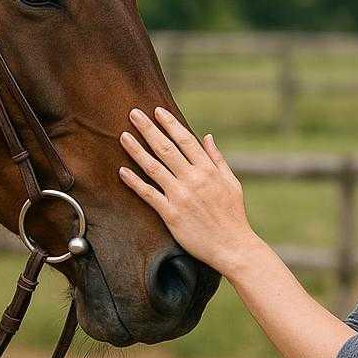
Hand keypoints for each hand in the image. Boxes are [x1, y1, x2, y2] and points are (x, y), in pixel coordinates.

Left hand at [117, 106, 258, 273]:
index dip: (170, 124)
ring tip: (123, 136)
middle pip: (166, 148)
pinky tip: (122, 171)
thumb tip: (207, 136)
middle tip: (133, 113)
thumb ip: (217, 159)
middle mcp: (193, 179)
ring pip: (154, 168)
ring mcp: (181, 196)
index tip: (157, 111)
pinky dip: (135, 182)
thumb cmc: (234, 216)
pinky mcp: (171, 214)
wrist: (232, 247)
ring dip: (136, 150)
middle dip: (148, 129)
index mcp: (209, 170)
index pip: (186, 140)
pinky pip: (149, 194)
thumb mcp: (232, 183)